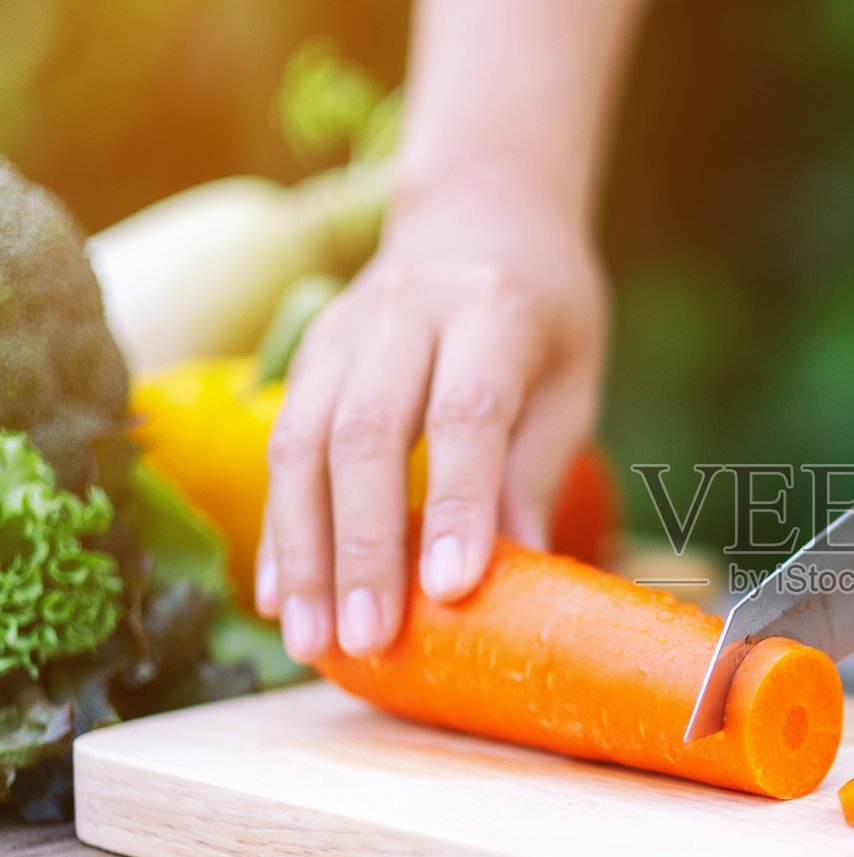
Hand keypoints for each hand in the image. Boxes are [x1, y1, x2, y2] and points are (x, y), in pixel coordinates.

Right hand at [256, 182, 605, 660]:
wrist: (480, 214)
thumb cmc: (544, 312)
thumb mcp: (570, 378)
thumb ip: (537, 466)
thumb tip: (518, 569)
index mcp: (492, 312)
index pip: (466, 413)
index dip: (456, 502)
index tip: (451, 589)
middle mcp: (405, 314)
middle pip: (367, 433)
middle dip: (363, 546)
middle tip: (369, 639)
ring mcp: (342, 332)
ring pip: (302, 443)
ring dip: (303, 551)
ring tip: (313, 641)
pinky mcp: (306, 358)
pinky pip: (279, 446)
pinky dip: (279, 529)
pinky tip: (283, 598)